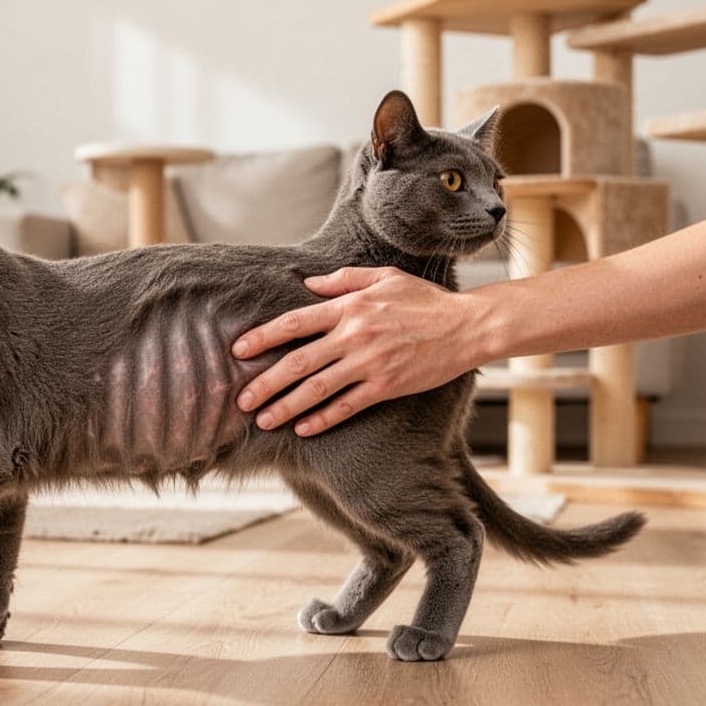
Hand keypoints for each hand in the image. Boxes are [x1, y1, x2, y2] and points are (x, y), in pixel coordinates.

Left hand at [231, 267, 488, 435]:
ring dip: (286, 406)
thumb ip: (344, 279)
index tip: (238, 351)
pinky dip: (323, 418)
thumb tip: (308, 284)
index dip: (263, 337)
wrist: (467, 326)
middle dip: (265, 382)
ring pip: (317, 389)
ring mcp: (369, 363)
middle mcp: (354, 335)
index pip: (294, 323)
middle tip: (241, 400)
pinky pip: (347, 406)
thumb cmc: (425, 300)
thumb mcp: (384, 277)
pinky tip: (303, 429)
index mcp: (349, 307)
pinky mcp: (386, 386)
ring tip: (263, 420)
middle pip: (298, 362)